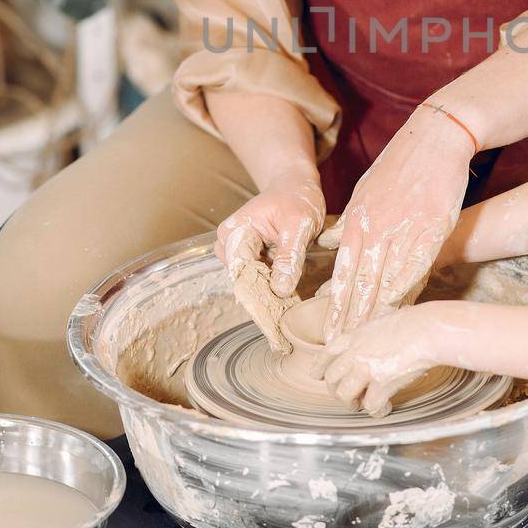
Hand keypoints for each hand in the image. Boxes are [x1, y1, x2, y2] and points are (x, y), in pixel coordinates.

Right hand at [214, 177, 324, 348]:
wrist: (294, 185)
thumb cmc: (296, 197)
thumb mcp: (298, 223)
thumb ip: (289, 255)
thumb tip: (279, 289)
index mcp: (235, 233)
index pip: (243, 275)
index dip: (258, 304)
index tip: (272, 330)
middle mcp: (229, 245)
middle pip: (244, 285)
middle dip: (262, 312)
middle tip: (281, 342)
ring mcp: (238, 254)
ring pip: (251, 287)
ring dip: (267, 307)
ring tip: (283, 337)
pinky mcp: (250, 260)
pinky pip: (259, 282)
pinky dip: (272, 297)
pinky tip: (285, 317)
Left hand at [316, 104, 474, 337]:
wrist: (433, 138)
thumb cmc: (400, 165)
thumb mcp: (364, 192)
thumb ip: (349, 222)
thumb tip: (331, 241)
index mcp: (357, 222)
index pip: (342, 273)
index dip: (336, 306)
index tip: (330, 333)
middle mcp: (375, 229)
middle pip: (359, 283)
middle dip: (350, 319)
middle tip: (342, 348)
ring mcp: (402, 229)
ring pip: (385, 279)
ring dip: (375, 313)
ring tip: (367, 340)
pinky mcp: (429, 227)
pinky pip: (415, 264)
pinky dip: (405, 288)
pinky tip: (398, 308)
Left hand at [322, 306, 445, 416]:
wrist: (427, 330)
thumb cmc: (412, 323)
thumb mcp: (380, 325)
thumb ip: (367, 339)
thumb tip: (368, 350)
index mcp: (353, 337)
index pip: (325, 355)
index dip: (318, 368)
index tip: (317, 376)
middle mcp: (354, 354)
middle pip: (331, 380)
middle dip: (337, 392)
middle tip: (349, 397)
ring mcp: (365, 369)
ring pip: (345, 396)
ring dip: (353, 404)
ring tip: (363, 404)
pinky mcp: (381, 384)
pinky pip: (370, 406)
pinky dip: (378, 410)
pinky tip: (386, 407)